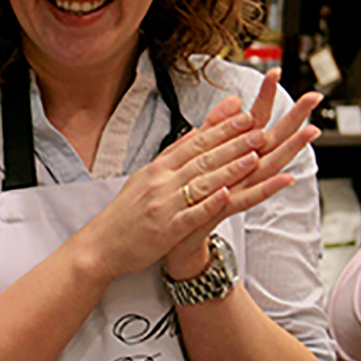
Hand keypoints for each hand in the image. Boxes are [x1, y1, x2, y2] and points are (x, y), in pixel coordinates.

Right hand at [83, 72, 319, 284]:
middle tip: (259, 130)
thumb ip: (176, 154)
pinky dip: (209, 204)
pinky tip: (227, 194)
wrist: (101, 245)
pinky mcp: (166, 230)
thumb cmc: (126, 213)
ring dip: (229, 169)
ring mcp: (163, 205)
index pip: (195, 142)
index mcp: (159, 168)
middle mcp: (161, 182)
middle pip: (202, 159)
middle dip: (233, 144)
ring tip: (254, 157)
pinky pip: (191, 214)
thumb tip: (199, 131)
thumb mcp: (147, 177)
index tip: (245, 115)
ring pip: (201, 183)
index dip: (222, 129)